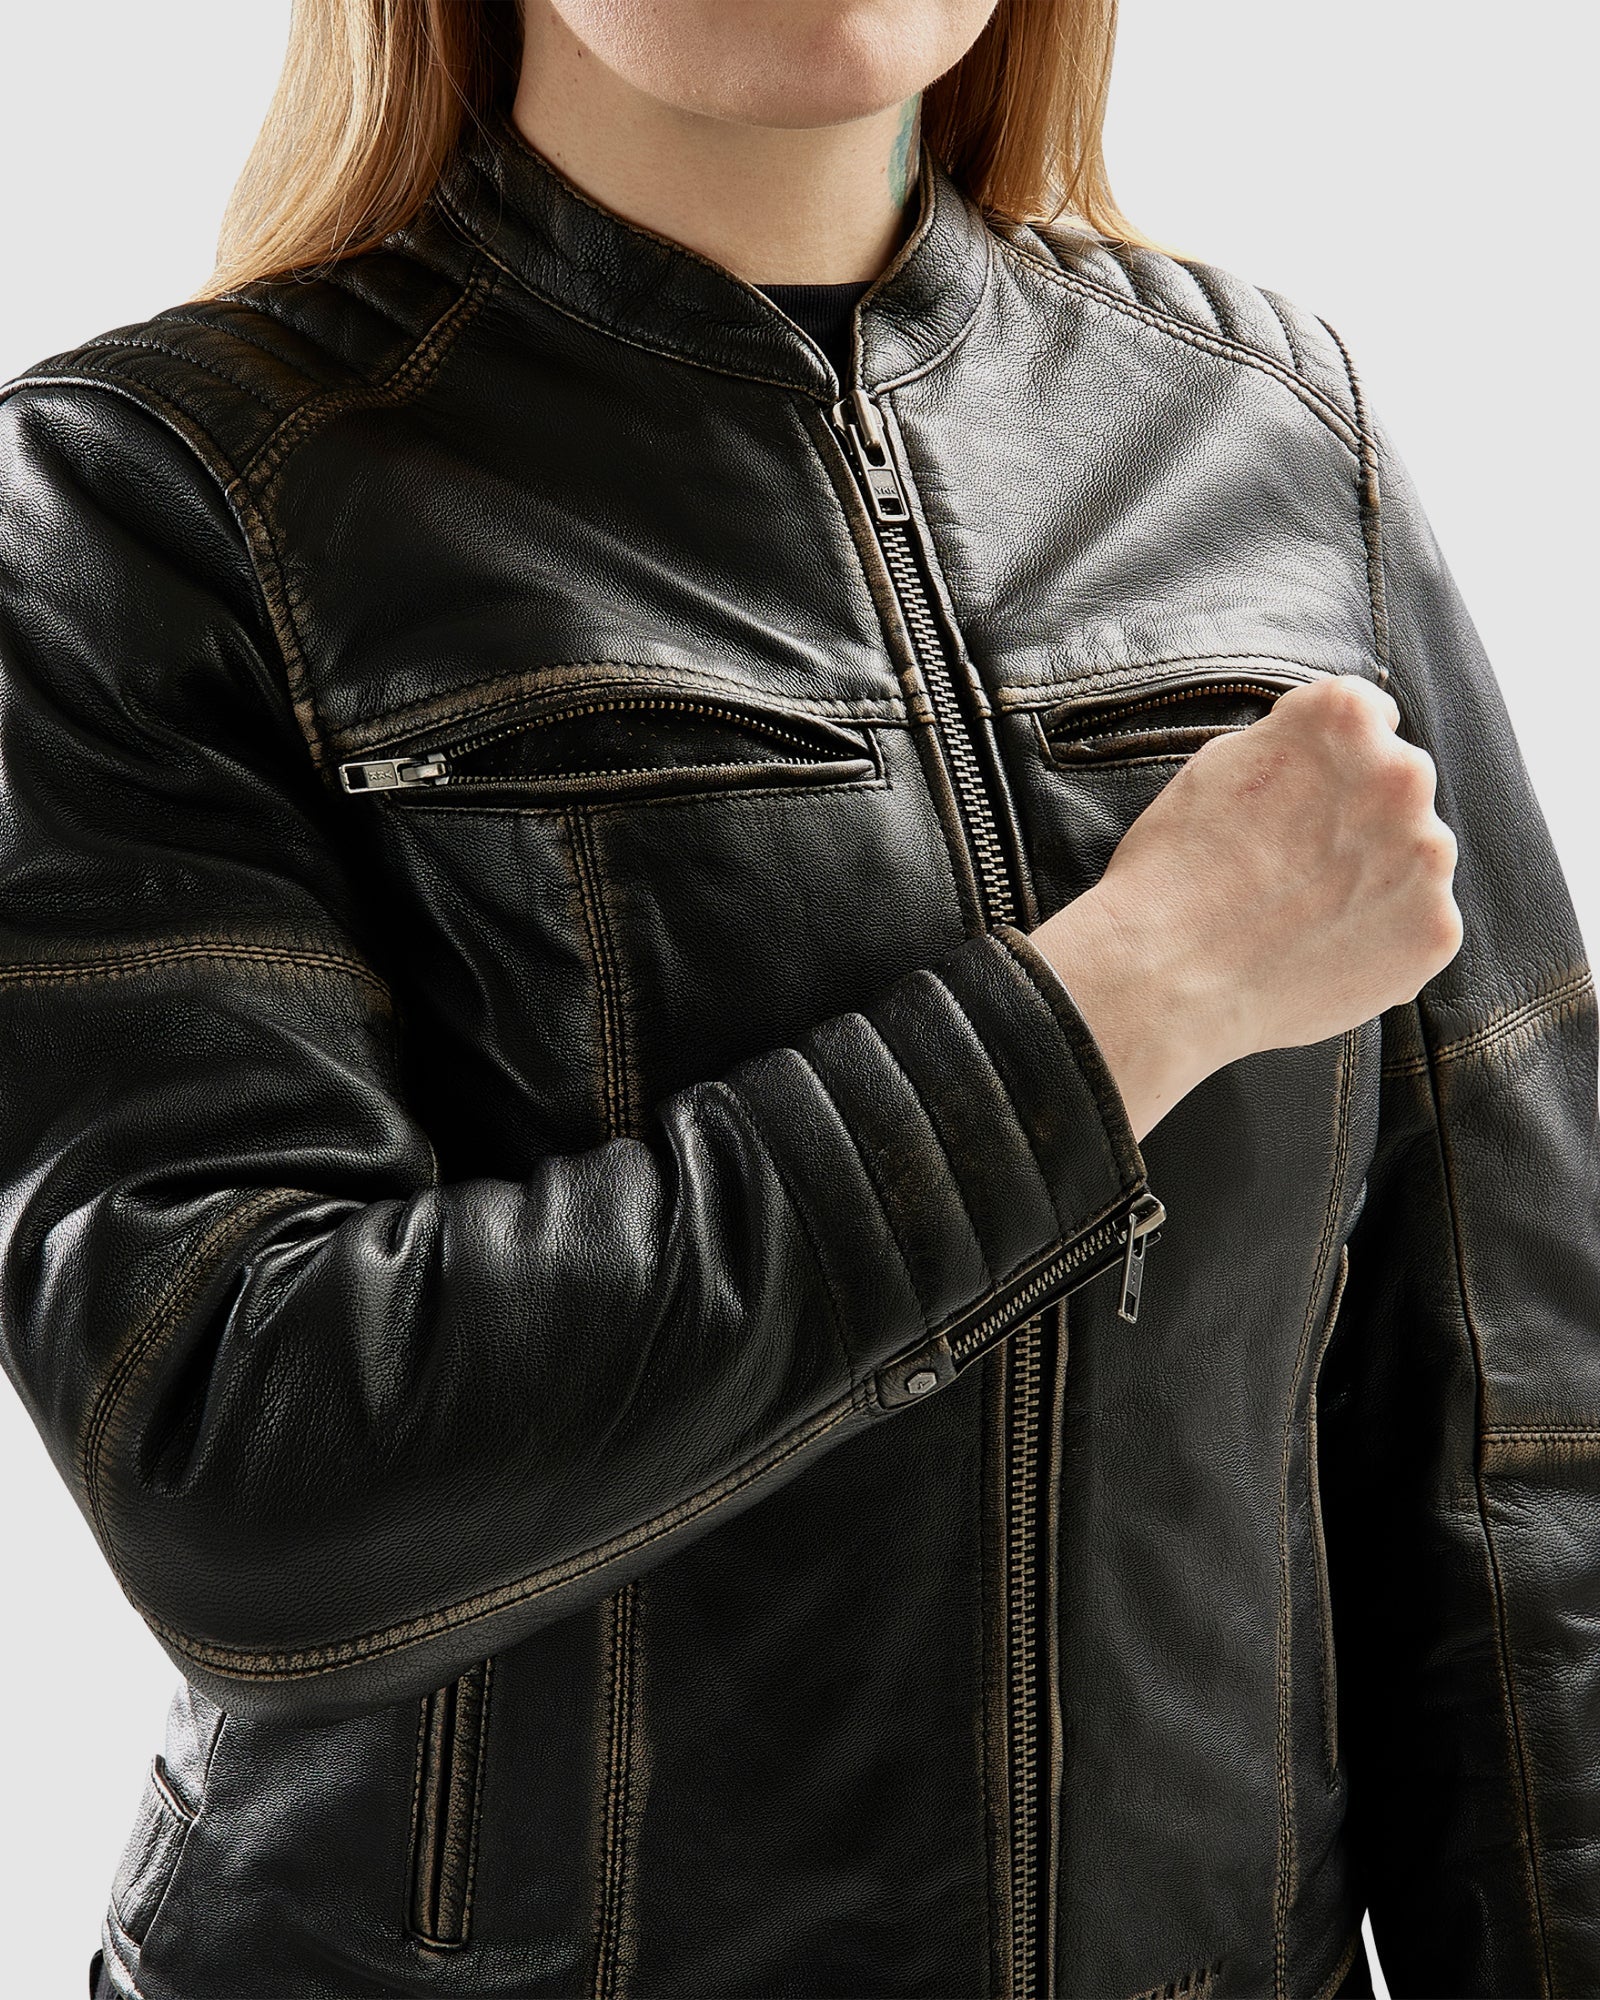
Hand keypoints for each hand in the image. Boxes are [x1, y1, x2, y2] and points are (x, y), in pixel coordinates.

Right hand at [1030, 674, 1462, 1140]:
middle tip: (1294, 865)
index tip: (1299, 796)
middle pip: (1398, 786)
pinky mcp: (1436, 930)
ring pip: (1414, 857)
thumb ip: (1292, 742)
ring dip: (1377, 877)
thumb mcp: (1217, 764)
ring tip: (1304, 916)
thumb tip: (1329, 750)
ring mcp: (1428, 856)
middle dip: (1361, 816)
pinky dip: (1383, 938)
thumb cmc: (1173, 870)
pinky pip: (1419, 923)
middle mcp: (1403, 773)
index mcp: (1345, 718)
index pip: (1368, 717)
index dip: (1329, 760)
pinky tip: (1324, 952)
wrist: (1163, 980)